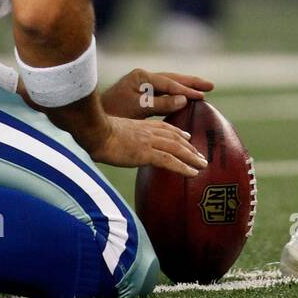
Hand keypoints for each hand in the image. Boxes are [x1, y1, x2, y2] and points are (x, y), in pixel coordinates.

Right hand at [89, 115, 207, 174]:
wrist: (95, 133)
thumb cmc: (97, 134)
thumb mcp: (114, 131)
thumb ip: (123, 136)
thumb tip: (120, 143)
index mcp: (141, 125)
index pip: (165, 128)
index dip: (178, 132)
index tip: (187, 136)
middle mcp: (148, 131)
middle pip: (174, 138)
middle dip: (189, 146)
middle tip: (200, 155)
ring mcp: (148, 142)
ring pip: (176, 148)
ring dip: (191, 156)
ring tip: (202, 164)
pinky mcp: (145, 153)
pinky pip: (169, 160)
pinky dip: (182, 166)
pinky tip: (192, 172)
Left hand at [102, 68, 213, 119]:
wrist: (93, 118)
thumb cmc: (113, 114)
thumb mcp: (138, 109)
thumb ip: (160, 103)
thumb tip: (183, 99)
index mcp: (141, 77)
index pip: (169, 83)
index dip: (186, 90)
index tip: (202, 95)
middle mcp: (143, 77)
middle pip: (172, 78)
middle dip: (191, 83)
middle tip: (210, 86)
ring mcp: (142, 84)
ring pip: (169, 84)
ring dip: (185, 87)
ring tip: (202, 90)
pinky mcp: (141, 93)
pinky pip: (163, 92)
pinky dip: (176, 94)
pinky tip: (185, 99)